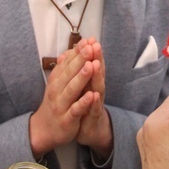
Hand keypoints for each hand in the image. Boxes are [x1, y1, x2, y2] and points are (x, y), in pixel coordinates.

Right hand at [29, 42, 98, 157]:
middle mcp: (57, 90)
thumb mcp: (57, 83)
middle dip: (80, 60)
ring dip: (81, 77)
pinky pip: (75, 110)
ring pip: (72, 89)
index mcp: (56, 80)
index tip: (87, 40)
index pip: (67, 63)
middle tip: (90, 47)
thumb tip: (69, 51)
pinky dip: (83, 103)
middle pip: (69, 73)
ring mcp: (61, 105)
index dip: (77, 52)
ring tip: (91, 65)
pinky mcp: (67, 119)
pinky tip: (91, 95)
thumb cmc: (55, 102)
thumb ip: (64, 68)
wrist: (44, 129)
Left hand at [76, 39, 113, 158]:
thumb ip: (78, 70)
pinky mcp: (93, 118)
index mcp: (90, 81)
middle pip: (97, 73)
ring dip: (97, 77)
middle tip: (95, 45)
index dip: (91, 52)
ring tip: (95, 64)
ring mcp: (97, 103)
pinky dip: (93, 103)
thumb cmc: (84, 105)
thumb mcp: (81, 86)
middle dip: (96, 59)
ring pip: (98, 88)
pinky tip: (94, 95)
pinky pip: (93, 109)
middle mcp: (96, 89)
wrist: (90, 130)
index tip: (90, 38)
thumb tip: (70, 52)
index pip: (92, 64)